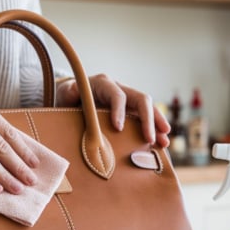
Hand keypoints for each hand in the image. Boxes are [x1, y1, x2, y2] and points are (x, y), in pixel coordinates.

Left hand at [56, 74, 170, 147]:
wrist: (71, 98)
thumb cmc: (67, 97)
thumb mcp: (65, 93)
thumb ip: (70, 92)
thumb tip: (74, 90)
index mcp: (104, 83)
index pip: (117, 95)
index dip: (120, 110)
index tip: (118, 128)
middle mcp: (120, 89)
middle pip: (141, 100)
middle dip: (149, 119)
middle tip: (151, 138)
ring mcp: (127, 101)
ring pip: (148, 110)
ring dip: (157, 125)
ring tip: (164, 143)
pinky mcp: (130, 112)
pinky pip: (146, 120)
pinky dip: (154, 131)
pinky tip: (160, 145)